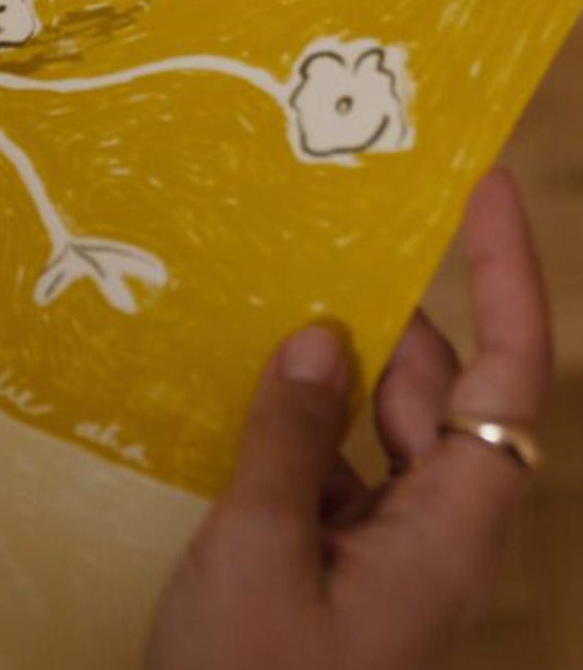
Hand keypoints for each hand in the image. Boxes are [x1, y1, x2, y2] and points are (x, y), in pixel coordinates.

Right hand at [146, 169, 551, 669]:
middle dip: (390, 313)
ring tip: (270, 297)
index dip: (508, 279)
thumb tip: (317, 332)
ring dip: (336, 366)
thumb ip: (287, 434)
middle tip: (325, 230)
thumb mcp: (257, 550)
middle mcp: (436, 531)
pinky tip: (243, 389)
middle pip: (442, 393)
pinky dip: (298, 419)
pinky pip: (335, 464)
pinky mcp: (343, 562)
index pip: (506, 381)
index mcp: (448, 532)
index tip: (482, 189)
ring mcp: (389, 549)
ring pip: (383, 427)